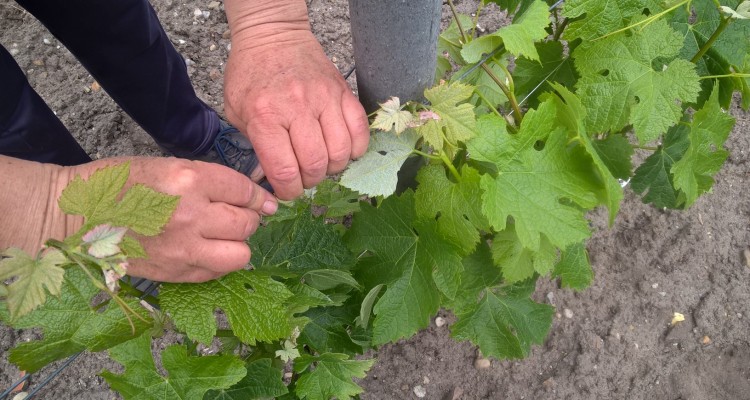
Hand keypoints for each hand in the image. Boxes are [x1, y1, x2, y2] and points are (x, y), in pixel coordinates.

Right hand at [74, 158, 277, 282]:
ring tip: (225, 236)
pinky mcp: (176, 272)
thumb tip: (250, 195)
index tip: (262, 200)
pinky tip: (207, 250)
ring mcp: (184, 247)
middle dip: (250, 218)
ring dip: (239, 244)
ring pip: (241, 253)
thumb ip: (208, 180)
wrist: (75, 215)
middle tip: (238, 215)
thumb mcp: (166, 165)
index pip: (243, 190)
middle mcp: (192, 215)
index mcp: (189, 180)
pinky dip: (221, 262)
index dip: (257, 195)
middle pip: (247, 222)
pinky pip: (218, 272)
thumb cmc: (118, 183)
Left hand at [224, 28, 368, 199]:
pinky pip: (360, 131)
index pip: (284, 169)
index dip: (287, 190)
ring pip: (340, 152)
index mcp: (265, 115)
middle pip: (315, 164)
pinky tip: (341, 149)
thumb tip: (271, 179)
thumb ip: (254, 146)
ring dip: (331, 167)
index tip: (286, 190)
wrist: (273, 35)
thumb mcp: (236, 111)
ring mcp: (324, 99)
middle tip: (302, 176)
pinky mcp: (343, 92)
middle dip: (309, 181)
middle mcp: (297, 108)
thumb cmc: (250, 74)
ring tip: (321, 162)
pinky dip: (354, 149)